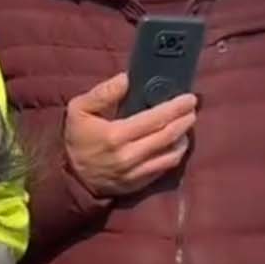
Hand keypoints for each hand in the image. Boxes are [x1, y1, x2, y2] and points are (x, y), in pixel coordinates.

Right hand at [63, 72, 198, 197]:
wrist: (72, 177)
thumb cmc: (77, 140)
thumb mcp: (79, 109)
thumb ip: (102, 93)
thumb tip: (126, 79)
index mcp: (115, 135)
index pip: (155, 119)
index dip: (176, 107)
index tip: (189, 98)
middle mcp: (129, 156)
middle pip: (168, 136)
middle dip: (184, 120)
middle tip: (192, 108)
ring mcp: (136, 173)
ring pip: (171, 155)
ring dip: (183, 138)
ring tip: (186, 125)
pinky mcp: (139, 184)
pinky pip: (164, 169)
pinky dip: (174, 154)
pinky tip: (175, 143)